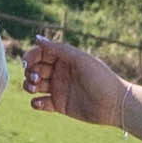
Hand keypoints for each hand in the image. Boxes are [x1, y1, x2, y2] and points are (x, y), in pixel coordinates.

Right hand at [19, 31, 141, 133]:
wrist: (114, 104)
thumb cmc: (100, 78)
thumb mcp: (80, 60)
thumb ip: (58, 49)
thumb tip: (37, 38)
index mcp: (65, 59)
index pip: (40, 54)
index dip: (30, 57)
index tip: (27, 64)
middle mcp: (60, 72)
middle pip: (35, 69)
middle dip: (30, 72)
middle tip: (36, 78)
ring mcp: (59, 89)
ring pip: (34, 85)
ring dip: (29, 85)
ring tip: (34, 89)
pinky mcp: (59, 105)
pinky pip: (41, 103)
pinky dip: (36, 103)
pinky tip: (40, 102)